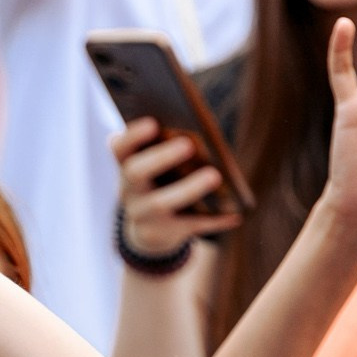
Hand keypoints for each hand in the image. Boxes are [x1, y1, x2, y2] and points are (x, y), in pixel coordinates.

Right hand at [112, 118, 242, 261]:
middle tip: (188, 144)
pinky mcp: (162, 233)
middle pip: (136, 172)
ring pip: (160, 203)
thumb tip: (204, 138)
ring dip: (188, 188)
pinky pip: (190, 225)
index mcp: (127, 164)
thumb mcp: (161, 164)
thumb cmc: (162, 181)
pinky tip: (236, 212)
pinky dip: (214, 219)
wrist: (150, 227)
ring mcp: (142, 214)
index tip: (154, 122)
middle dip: (161, 157)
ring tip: (215, 176)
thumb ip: (173, 146)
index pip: (121, 147)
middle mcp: (129, 189)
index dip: (133, 135)